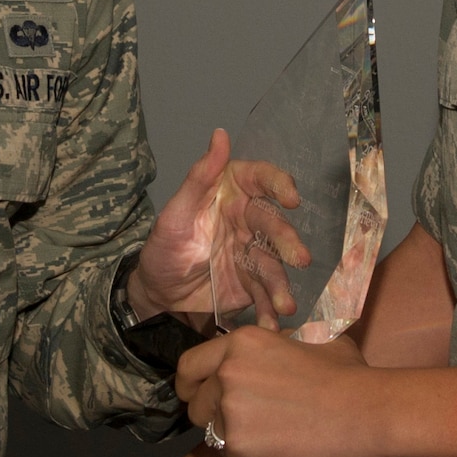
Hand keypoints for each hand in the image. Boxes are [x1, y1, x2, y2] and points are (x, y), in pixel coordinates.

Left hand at [132, 129, 305, 322]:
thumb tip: (220, 134)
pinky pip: (266, 294)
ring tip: (286, 304)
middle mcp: (248, 219)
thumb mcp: (174, 214)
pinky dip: (271, 309)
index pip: (260, 180)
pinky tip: (275, 321)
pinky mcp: (254, 283)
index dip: (278, 184)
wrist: (157, 297)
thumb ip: (198, 178)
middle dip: (287, 241)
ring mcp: (254, 252)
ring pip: (274, 263)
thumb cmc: (163, 248)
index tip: (290, 198)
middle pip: (273, 224)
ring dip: (282, 283)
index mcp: (231, 192)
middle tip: (299, 258)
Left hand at [178, 327, 382, 456]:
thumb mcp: (315, 343)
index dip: (192, 387)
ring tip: (278, 444)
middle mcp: (228, 373)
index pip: (190, 367)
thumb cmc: (352, 379)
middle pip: (196, 407)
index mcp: (242, 344)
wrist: (371, 414)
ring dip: (238, 447)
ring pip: (213, 440)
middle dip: (217, 421)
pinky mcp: (239, 448)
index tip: (200, 398)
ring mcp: (231, 411)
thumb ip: (284, 346)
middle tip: (253, 428)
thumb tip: (284, 346)